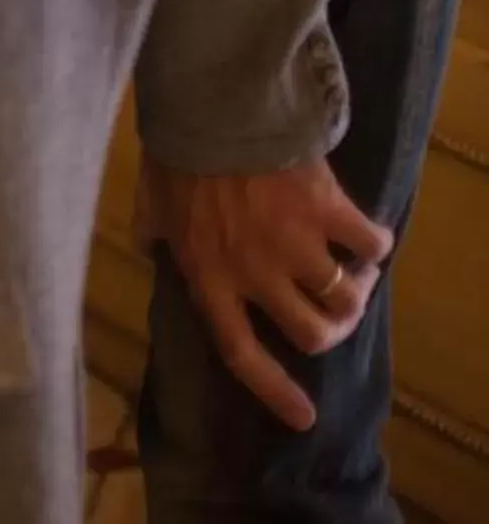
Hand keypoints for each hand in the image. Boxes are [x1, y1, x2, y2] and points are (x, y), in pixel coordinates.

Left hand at [142, 157, 395, 429]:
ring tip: (356, 274)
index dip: (273, 390)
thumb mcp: (151, 202)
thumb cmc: (174, 154)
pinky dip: (375, 245)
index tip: (304, 417)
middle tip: (334, 312)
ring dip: (357, 291)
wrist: (209, 108)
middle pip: (311, 333)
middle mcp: (254, 274)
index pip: (240, 352)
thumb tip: (149, 245)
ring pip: (346, 299)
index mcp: (207, 277)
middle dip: (329, 331)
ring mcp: (294, 245)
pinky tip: (367, 235)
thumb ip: (153, 231)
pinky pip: (370, 246)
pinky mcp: (328, 213)